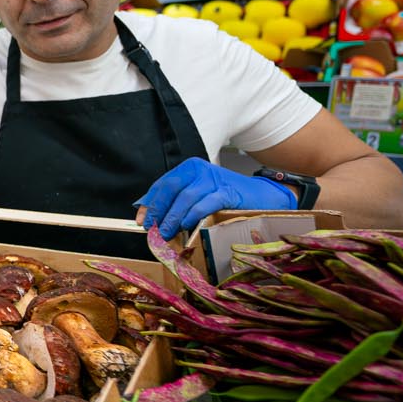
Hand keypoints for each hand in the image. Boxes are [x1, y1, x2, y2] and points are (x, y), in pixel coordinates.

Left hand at [135, 158, 294, 238]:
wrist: (261, 196)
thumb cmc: (226, 197)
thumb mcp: (199, 193)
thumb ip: (176, 201)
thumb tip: (149, 213)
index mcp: (189, 168)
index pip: (163, 184)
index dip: (150, 202)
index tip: (141, 219)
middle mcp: (199, 170)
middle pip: (171, 188)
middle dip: (158, 210)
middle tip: (151, 228)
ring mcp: (214, 179)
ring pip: (186, 197)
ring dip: (173, 217)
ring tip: (166, 233)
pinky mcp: (227, 192)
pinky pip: (205, 204)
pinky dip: (193, 215)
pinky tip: (186, 226)